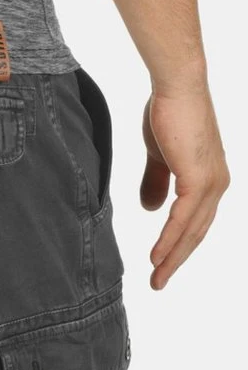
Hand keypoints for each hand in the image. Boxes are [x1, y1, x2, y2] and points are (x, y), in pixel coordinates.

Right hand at [140, 87, 229, 289]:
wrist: (176, 86)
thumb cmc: (168, 113)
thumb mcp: (159, 156)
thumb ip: (156, 183)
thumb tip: (151, 210)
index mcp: (209, 180)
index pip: (195, 223)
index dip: (178, 247)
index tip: (161, 266)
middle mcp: (217, 184)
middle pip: (196, 233)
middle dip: (176, 261)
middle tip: (158, 283)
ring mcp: (210, 183)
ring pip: (190, 231)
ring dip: (172, 258)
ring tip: (156, 278)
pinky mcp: (198, 179)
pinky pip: (182, 219)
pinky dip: (169, 240)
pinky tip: (156, 257)